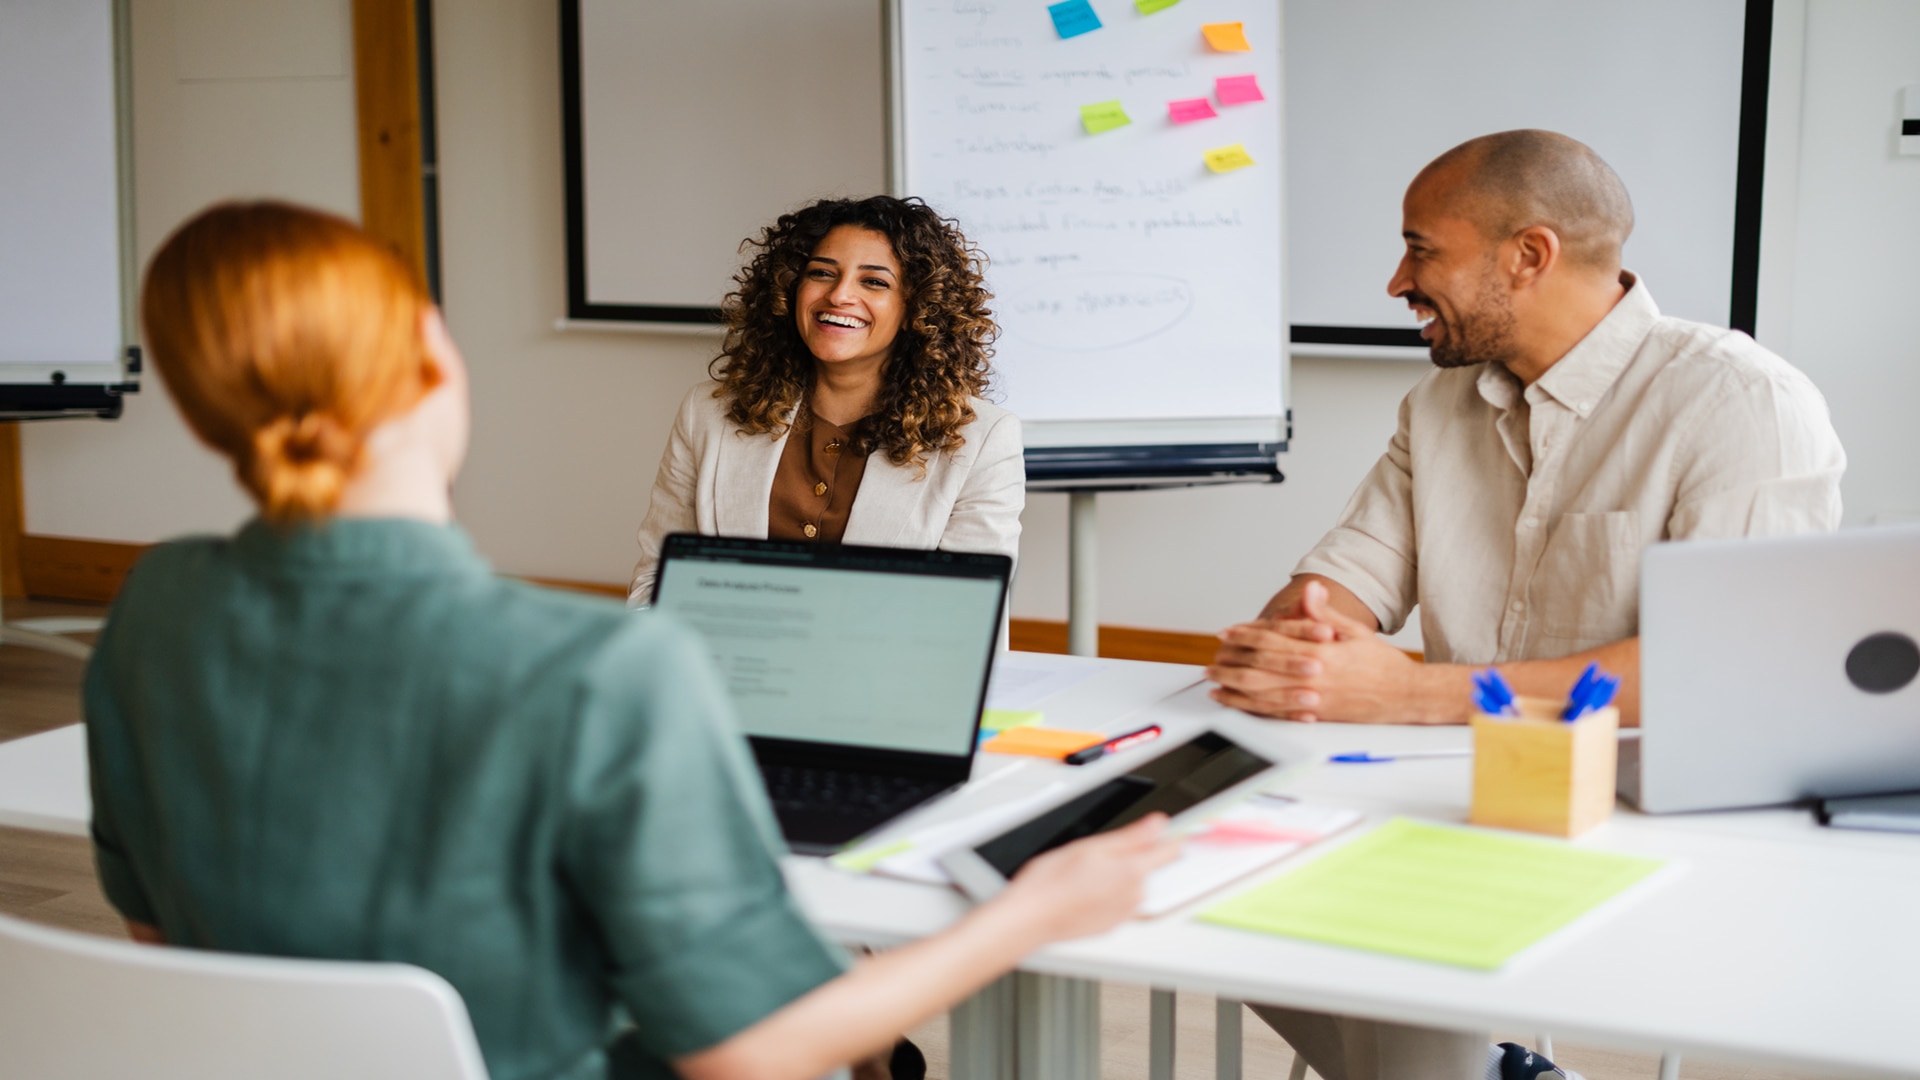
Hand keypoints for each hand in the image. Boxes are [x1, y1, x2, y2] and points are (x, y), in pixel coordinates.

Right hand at [988, 815, 1180, 943]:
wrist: (1030, 917)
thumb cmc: (1052, 881)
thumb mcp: (1090, 845)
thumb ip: (1132, 836)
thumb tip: (1158, 824)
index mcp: (1133, 871)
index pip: (1170, 850)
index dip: (1171, 836)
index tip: (1174, 830)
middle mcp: (1135, 895)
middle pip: (1146, 868)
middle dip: (1129, 858)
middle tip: (1098, 854)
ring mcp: (1124, 914)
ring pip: (1129, 886)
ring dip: (1115, 878)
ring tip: (1083, 875)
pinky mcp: (1110, 926)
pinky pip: (1117, 904)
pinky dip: (1105, 896)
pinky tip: (1081, 892)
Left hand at [1209, 582, 1441, 722]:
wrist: (1406, 696)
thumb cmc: (1382, 664)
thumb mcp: (1355, 632)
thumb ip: (1325, 614)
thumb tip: (1311, 590)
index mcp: (1320, 653)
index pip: (1272, 641)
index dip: (1245, 636)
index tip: (1227, 633)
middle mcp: (1312, 678)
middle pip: (1260, 670)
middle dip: (1231, 665)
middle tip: (1211, 663)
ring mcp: (1313, 700)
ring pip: (1264, 695)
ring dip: (1235, 690)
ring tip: (1215, 685)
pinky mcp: (1316, 716)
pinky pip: (1278, 714)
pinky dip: (1254, 709)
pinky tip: (1241, 706)